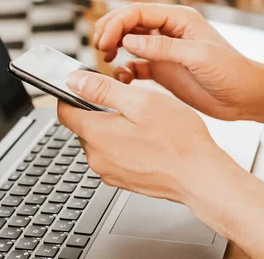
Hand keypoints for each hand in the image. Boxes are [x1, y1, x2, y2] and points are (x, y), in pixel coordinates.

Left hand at [57, 70, 238, 202]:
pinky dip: (126, 148)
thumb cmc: (178, 139)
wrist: (200, 175)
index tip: (82, 87)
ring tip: (144, 124)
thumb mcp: (141, 101)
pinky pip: (116, 158)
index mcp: (96, 134)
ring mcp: (111, 173)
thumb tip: (74, 81)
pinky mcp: (125, 181)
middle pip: (84, 127)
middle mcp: (97, 157)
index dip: (70, 95)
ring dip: (114, 131)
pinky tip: (149, 142)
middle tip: (128, 103)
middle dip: (98, 112)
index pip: (64, 111)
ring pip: (101, 143)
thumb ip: (103, 89)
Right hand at [93, 3, 263, 120]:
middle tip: (99, 48)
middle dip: (110, 32)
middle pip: (129, 24)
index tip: (105, 41)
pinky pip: (136, 66)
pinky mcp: (164, 71)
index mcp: (179, 20)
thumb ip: (163, 48)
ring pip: (130, 43)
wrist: (245, 97)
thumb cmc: (232, 72)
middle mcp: (170, 33)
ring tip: (106, 59)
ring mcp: (165, 52)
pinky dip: (125, 71)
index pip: (138, 12)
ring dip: (114, 48)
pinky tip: (123, 78)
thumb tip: (130, 40)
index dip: (117, 23)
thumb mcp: (198, 56)